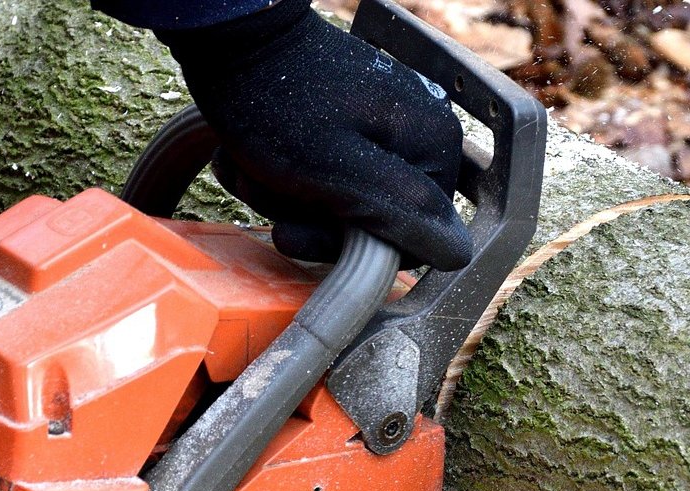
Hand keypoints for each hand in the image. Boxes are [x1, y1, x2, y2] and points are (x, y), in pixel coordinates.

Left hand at [157, 1, 471, 270]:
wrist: (230, 38)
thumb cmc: (279, 106)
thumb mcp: (342, 173)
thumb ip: (405, 214)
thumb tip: (459, 253)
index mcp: (432, 146)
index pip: (412, 237)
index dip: (353, 246)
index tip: (299, 230)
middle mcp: (415, 135)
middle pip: (370, 221)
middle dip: (306, 216)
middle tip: (266, 188)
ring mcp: (379, 126)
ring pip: (334, 203)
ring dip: (281, 197)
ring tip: (250, 167)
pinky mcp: (342, 123)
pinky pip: (315, 175)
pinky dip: (275, 176)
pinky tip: (248, 159)